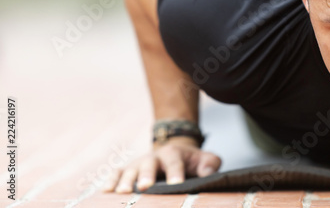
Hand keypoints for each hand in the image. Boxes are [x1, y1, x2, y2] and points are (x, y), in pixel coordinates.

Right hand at [102, 137, 221, 192]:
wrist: (175, 150)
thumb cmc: (192, 160)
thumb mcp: (206, 159)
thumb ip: (210, 164)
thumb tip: (207, 173)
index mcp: (173, 153)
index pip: (175, 163)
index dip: (176, 173)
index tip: (177, 184)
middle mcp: (153, 157)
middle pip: (149, 165)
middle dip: (147, 175)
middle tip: (146, 186)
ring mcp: (139, 163)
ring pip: (130, 169)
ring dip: (126, 180)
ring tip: (123, 191)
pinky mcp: (128, 170)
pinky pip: (116, 173)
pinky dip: (111, 180)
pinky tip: (106, 191)